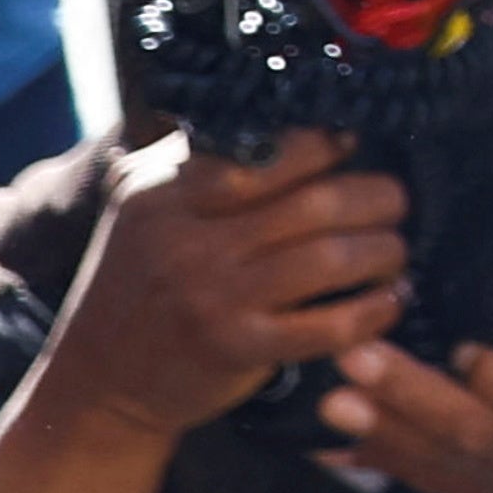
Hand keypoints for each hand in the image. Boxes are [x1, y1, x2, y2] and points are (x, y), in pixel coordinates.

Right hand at [37, 132, 412, 442]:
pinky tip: (388, 302)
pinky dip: (376, 311)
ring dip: (385, 252)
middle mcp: (187, 238)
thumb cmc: (140, 282)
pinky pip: (331, 325)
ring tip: (394, 253)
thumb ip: (194, 160)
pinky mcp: (237, 348)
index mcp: (165, 191)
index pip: (267, 148)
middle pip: (317, 201)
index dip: (327, 144)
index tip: (354, 148)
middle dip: (378, 197)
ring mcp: (213, 295)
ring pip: (332, 258)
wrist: (97, 380)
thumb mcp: (144, 209)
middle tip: (395, 203)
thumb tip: (277, 113)